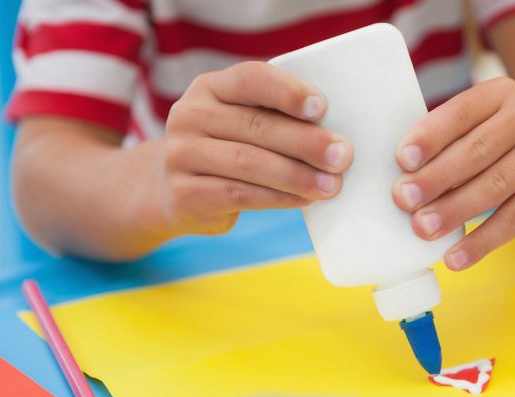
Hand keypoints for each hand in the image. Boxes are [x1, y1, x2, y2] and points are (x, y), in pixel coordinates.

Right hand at [157, 62, 352, 235]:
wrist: (172, 190)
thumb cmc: (227, 149)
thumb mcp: (241, 123)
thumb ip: (276, 119)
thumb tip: (335, 138)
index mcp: (210, 87)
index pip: (251, 78)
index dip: (287, 91)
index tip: (322, 107)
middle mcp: (190, 115)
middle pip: (256, 125)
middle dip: (306, 142)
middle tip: (342, 155)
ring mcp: (181, 155)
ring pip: (249, 162)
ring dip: (297, 175)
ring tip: (331, 185)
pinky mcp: (184, 194)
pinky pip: (240, 194)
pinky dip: (278, 198)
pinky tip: (304, 199)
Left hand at [392, 77, 514, 270]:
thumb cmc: (504, 142)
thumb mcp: (482, 124)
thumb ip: (447, 140)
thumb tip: (403, 178)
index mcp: (500, 93)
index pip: (461, 112)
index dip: (430, 136)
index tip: (402, 160)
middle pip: (476, 150)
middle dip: (435, 178)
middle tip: (403, 199)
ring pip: (494, 186)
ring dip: (454, 211)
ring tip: (423, 228)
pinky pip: (514, 219)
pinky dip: (481, 241)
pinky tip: (455, 257)